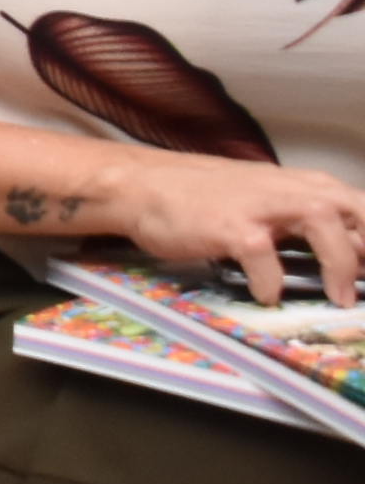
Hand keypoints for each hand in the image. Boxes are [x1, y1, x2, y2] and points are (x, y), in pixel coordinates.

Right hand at [103, 147, 364, 306]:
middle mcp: (287, 190)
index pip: (361, 208)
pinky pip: (266, 261)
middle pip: (356, 209)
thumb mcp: (264, 202)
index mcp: (301, 185)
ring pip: (322, 220)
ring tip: (339, 298)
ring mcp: (258, 206)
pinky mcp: (230, 228)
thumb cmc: (202, 197)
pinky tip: (265, 295)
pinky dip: (272, 285)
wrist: (140, 186)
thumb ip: (305, 223)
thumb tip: (353, 259)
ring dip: (340, 263)